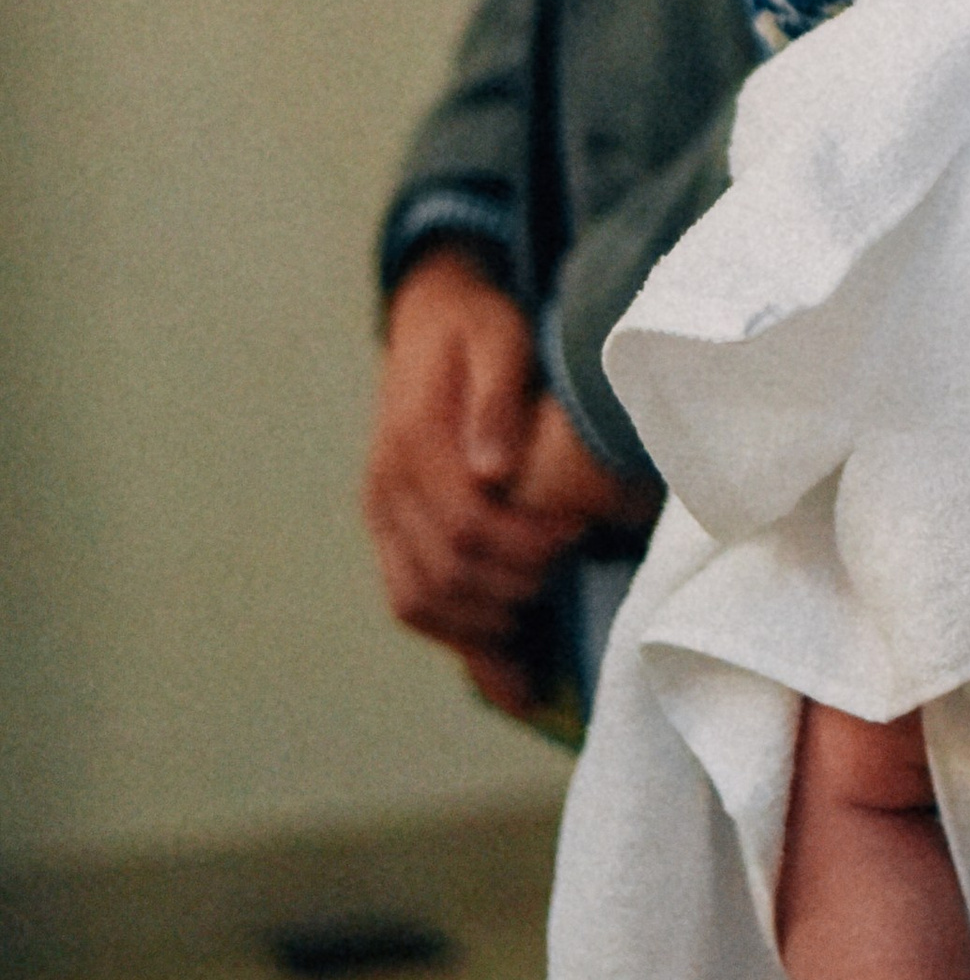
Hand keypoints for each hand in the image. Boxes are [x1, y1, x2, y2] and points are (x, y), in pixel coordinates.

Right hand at [363, 250, 593, 709]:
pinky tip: (503, 661)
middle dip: (513, 585)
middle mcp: (385, 489)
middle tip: (568, 567)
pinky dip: (454, 636)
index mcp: (412, 445)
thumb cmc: (477, 327)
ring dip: (481, 624)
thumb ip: (497, 398)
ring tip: (540, 613)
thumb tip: (495, 469)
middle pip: (446, 574)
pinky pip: (409, 601)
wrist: (429, 317)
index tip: (577, 534)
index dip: (524, 543)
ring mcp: (381, 515)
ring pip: (419, 602)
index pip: (466, 524)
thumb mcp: (498, 336)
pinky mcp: (388, 532)